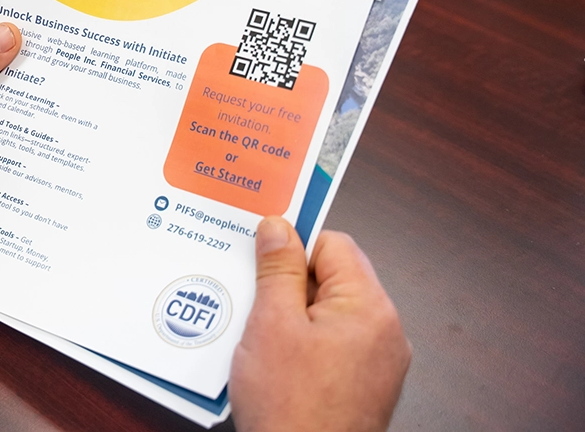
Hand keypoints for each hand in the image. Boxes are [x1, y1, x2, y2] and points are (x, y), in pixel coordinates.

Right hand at [230, 217, 411, 431]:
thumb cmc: (291, 409)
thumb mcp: (272, 324)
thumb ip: (277, 268)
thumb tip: (279, 226)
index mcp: (369, 308)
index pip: (334, 245)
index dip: (294, 243)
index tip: (259, 250)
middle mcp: (384, 332)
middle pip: (333, 278)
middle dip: (288, 281)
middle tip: (250, 293)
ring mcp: (378, 363)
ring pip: (329, 312)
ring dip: (292, 313)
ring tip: (258, 331)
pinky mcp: (364, 386)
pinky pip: (332, 344)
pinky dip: (302, 342)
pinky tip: (272, 358)